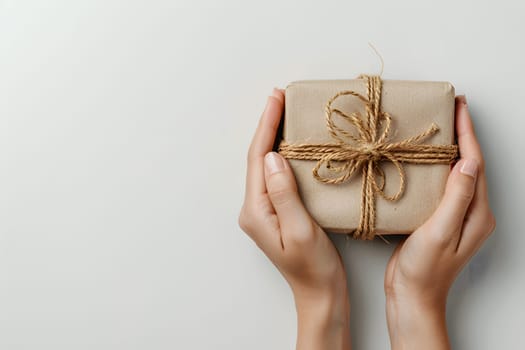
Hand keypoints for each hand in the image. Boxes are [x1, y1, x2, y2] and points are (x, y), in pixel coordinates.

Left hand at [239, 89, 350, 349]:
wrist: (320, 294)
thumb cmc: (313, 268)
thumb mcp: (300, 230)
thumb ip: (284, 193)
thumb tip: (272, 156)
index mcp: (255, 210)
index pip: (258, 158)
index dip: (266, 126)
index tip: (276, 98)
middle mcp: (254, 207)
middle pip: (258, 158)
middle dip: (268, 125)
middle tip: (280, 96)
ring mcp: (264, 210)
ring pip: (267, 165)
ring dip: (275, 137)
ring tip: (285, 111)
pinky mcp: (277, 212)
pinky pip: (278, 175)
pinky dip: (284, 154)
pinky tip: (294, 143)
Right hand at [384, 96, 495, 349]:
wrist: (411, 295)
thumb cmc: (425, 269)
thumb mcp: (442, 231)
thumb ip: (457, 197)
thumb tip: (468, 162)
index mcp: (477, 212)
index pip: (475, 163)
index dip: (467, 133)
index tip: (459, 108)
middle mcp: (471, 211)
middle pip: (470, 164)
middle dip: (461, 135)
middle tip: (448, 109)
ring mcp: (455, 215)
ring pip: (455, 173)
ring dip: (448, 149)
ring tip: (436, 127)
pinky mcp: (438, 219)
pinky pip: (441, 185)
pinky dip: (434, 167)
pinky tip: (422, 160)